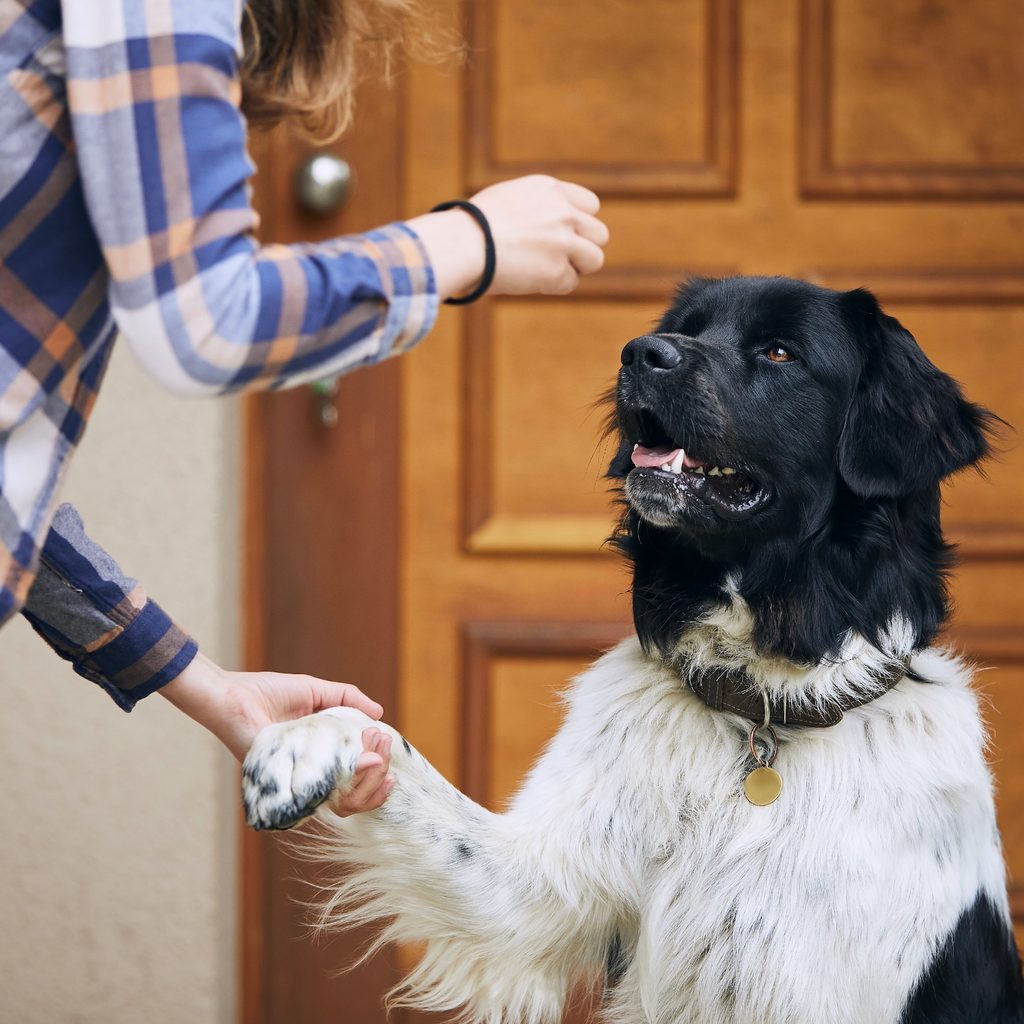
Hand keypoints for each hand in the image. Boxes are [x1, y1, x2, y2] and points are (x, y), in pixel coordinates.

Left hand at [160, 653, 394, 813]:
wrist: (233, 697)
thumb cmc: (268, 693)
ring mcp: (301, 786)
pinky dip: (351, 784)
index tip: (388, 749)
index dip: (378, 773)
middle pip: (359, 796)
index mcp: (320, 758)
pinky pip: (324, 800)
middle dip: (380, 773)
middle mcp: (313, 777)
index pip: (356, 780)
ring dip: (371, 780)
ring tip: (375, 753)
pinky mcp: (288, 788)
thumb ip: (348, 699)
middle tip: (382, 745)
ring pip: (347, 804)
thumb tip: (379, 714)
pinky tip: (363, 760)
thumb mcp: (316, 691)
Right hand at [406, 175, 608, 299]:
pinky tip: (530, 280)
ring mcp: (564, 242)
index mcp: (551, 190)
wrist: (463, 243)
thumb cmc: (472, 225)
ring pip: (594, 259)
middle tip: (559, 257)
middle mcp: (563, 212)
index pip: (591, 205)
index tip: (565, 234)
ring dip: (576, 268)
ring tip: (548, 270)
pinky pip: (570, 282)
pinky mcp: (557, 270)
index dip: (580, 223)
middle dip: (583, 247)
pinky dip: (553, 285)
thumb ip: (536, 207)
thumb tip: (545, 227)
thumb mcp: (508, 198)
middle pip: (599, 234)